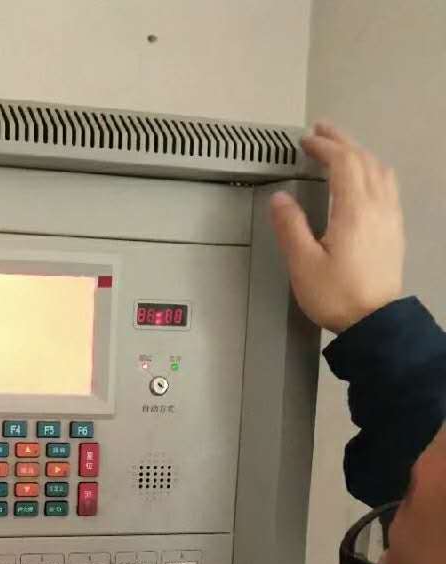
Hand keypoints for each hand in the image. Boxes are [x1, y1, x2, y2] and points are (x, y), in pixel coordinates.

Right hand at [269, 122, 404, 332]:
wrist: (374, 321)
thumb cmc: (337, 296)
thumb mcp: (303, 264)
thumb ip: (291, 227)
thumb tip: (280, 199)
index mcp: (354, 209)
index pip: (343, 161)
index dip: (324, 146)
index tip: (306, 141)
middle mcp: (377, 205)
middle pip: (363, 159)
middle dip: (341, 141)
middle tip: (321, 132)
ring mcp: (390, 216)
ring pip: (379, 169)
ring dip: (359, 153)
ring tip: (341, 149)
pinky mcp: (394, 229)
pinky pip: (387, 185)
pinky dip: (372, 170)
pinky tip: (364, 178)